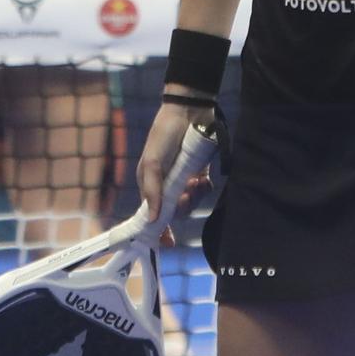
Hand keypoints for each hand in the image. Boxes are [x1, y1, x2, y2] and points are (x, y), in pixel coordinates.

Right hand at [137, 99, 213, 224]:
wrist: (189, 112)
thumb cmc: (165, 135)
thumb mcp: (153, 162)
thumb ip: (153, 191)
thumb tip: (153, 220)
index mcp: (150, 183)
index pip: (153, 213)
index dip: (158, 229)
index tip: (167, 243)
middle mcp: (166, 184)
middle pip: (175, 210)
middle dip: (182, 206)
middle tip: (187, 193)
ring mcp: (183, 178)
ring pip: (191, 201)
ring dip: (195, 196)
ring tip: (196, 180)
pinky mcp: (199, 171)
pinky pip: (203, 190)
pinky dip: (204, 187)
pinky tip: (204, 177)